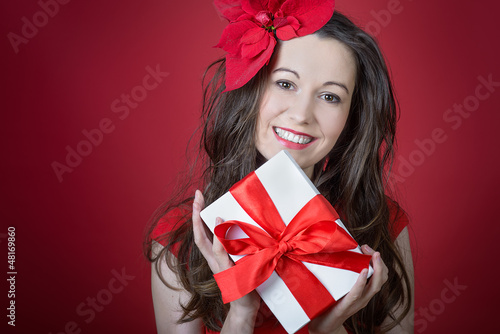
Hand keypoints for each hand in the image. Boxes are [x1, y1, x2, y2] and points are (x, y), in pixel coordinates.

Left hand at [192, 190, 260, 316]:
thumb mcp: (229, 268)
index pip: (203, 238)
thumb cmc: (240, 290)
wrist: (246, 307)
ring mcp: (221, 257)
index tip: (207, 207)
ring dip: (207, 218)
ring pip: (210, 235)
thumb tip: (218, 223)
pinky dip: (222, 227)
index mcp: (213, 259)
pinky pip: (224, 239)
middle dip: (197, 213)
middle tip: (199, 194)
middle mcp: (215, 256)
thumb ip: (223, 248)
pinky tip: (228, 219)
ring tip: (207, 201)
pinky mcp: (231, 258)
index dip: (202, 221)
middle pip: (201, 232)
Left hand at [308, 245, 388, 333]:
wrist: (322, 324)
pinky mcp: (347, 306)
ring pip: (375, 286)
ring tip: (374, 255)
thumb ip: (344, 273)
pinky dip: (362, 282)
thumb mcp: (341, 285)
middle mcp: (365, 297)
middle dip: (379, 261)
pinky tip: (364, 271)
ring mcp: (358, 302)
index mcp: (365, 291)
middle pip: (382, 278)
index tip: (367, 248)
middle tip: (368, 248)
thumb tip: (340, 252)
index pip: (380, 275)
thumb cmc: (330, 302)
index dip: (378, 260)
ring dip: (376, 269)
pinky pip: (357, 293)